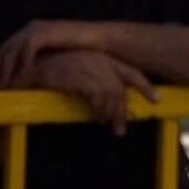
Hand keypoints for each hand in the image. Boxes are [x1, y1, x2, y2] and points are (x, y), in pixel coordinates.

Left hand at [0, 19, 105, 86]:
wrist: (101, 39)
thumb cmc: (82, 48)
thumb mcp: (55, 54)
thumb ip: (41, 59)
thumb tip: (29, 76)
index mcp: (32, 31)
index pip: (7, 49)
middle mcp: (32, 27)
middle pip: (5, 49)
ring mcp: (38, 28)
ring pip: (12, 49)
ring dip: (5, 68)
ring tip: (3, 85)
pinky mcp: (46, 32)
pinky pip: (27, 49)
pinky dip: (21, 63)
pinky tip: (20, 76)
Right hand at [6, 50, 156, 135]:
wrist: (32, 65)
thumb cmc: (56, 70)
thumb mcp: (82, 71)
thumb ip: (98, 82)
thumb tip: (110, 106)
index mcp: (105, 58)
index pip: (132, 72)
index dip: (145, 87)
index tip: (157, 100)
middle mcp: (101, 61)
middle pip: (120, 89)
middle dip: (122, 111)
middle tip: (120, 129)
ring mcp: (91, 68)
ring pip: (111, 95)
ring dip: (111, 114)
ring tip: (110, 127)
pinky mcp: (80, 76)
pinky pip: (97, 97)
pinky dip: (99, 110)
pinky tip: (97, 118)